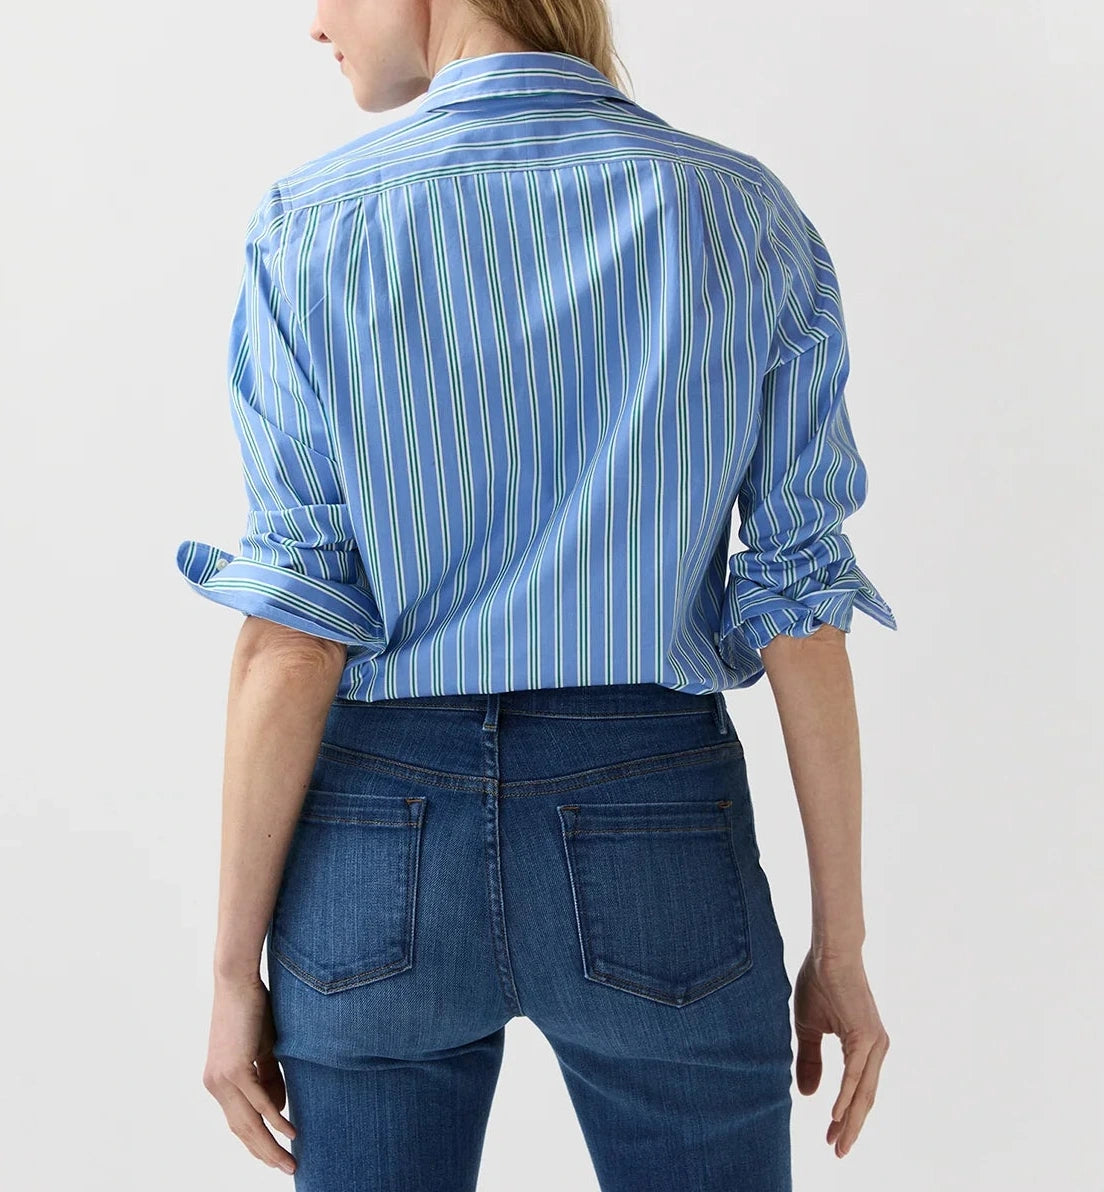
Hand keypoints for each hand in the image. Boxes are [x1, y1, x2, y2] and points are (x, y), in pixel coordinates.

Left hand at [202, 973, 297, 1175]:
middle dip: (265, 1153)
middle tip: (287, 1168)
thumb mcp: (263, 1049)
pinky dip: (275, 1119)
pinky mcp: (235, 1069)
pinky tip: (289, 1133)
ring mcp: (223, 1079)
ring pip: (249, 1123)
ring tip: (290, 1161)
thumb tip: (277, 1110)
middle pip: (242, 1130)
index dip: (257, 1142)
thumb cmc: (251, 1009)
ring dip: (270, 1145)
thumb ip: (268, 1078)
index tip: (274, 1156)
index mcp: (219, 1082)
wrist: (236, 981)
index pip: (238, 1122)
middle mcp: (216, 1086)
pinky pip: (258, 1103)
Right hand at [793, 948, 889, 1156]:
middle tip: (838, 1153)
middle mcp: (875, 1048)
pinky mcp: (866, 1036)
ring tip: (838, 1143)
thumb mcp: (810, 1028)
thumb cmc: (820, 982)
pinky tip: (836, 1114)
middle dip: (851, 1128)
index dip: (845, 1116)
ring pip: (862, 1092)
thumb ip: (811, 1060)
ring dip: (849, 1120)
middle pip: (864, 1099)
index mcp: (864, 1047)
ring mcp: (874, 1043)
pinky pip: (855, 1074)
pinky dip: (846, 1096)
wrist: (829, 952)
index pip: (857, 1092)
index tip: (833, 1140)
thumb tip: (809, 1095)